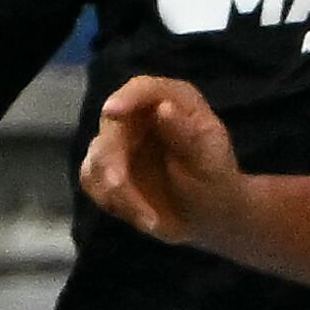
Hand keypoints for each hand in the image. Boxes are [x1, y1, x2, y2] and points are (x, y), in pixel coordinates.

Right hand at [81, 74, 240, 245]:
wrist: (211, 216)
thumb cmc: (216, 181)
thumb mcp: (210, 160)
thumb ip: (186, 134)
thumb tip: (163, 107)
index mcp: (173, 100)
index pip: (142, 89)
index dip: (126, 98)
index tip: (112, 112)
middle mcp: (140, 114)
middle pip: (111, 127)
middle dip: (111, 159)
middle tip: (118, 185)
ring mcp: (120, 141)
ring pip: (97, 157)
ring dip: (115, 191)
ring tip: (150, 220)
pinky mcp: (106, 168)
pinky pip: (92, 181)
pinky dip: (113, 203)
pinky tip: (145, 219)